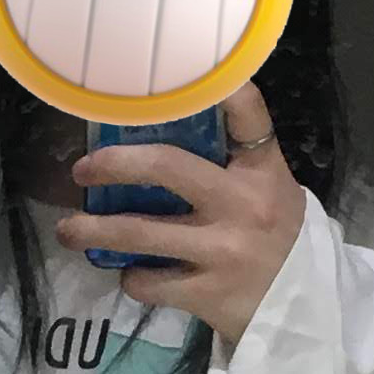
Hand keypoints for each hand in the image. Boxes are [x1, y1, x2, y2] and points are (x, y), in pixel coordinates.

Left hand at [58, 82, 306, 342]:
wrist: (304, 306)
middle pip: (165, 166)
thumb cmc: (275, 234)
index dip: (219, 87)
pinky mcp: (207, 294)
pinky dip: (131, 277)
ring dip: (92, 230)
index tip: (180, 66)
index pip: (246, 114)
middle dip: (113, 164)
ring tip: (69, 230)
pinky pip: (148, 282)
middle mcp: (243, 204)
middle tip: (82, 170)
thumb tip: (160, 126)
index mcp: (261, 170)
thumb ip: (230, 157)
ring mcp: (223, 251)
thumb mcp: (268, 185)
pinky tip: (132, 272)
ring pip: (138, 232)